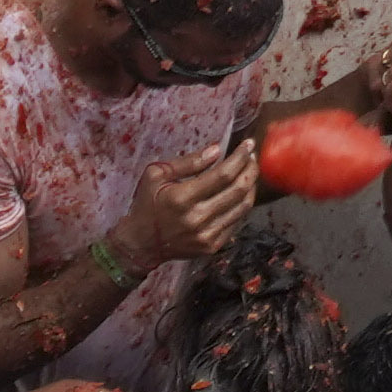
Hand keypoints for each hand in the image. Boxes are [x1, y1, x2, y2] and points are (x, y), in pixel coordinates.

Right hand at [108, 140, 259, 278]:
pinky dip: (242, 204)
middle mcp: (196, 219)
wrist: (139, 244)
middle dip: (250, 169)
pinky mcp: (211, 247)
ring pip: (243, 206)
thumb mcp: (156, 175)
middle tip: (251, 158)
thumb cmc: (147, 205)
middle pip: (238, 189)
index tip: (248, 145)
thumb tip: (217, 150)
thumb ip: (187, 162)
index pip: (223, 174)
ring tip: (248, 173)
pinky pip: (236, 221)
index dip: (240, 157)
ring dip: (251, 186)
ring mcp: (205, 235)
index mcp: (181, 198)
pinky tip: (238, 194)